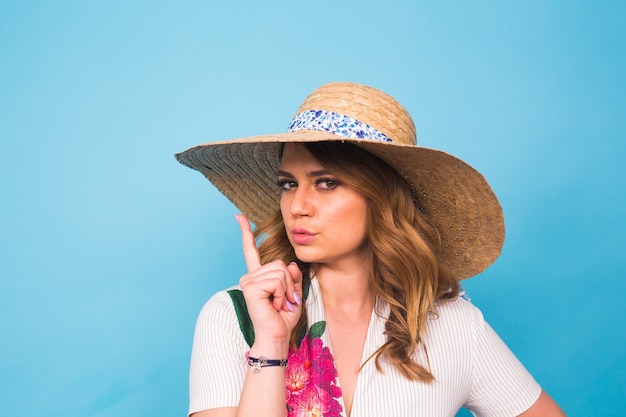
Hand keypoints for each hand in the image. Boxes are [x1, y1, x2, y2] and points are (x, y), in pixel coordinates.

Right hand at [235, 214, 302, 352]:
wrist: (276, 337)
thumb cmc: (283, 318)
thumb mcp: (293, 293)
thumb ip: (293, 276)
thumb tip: (291, 264)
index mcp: (258, 276)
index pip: (251, 250)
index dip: (246, 232)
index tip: (238, 216)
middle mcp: (250, 276)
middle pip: (281, 264)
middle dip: (289, 283)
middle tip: (283, 302)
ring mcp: (248, 281)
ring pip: (281, 271)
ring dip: (286, 290)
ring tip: (278, 305)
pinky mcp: (251, 287)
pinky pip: (277, 281)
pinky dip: (282, 294)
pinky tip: (275, 305)